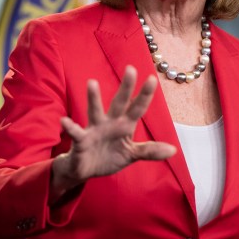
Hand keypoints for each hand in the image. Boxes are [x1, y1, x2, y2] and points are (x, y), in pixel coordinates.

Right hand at [50, 66, 175, 199]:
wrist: (85, 170)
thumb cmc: (109, 156)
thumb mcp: (131, 154)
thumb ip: (149, 151)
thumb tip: (173, 150)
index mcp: (124, 126)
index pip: (137, 108)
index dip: (145, 95)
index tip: (152, 79)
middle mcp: (110, 123)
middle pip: (119, 103)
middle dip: (125, 88)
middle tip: (131, 68)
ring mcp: (94, 130)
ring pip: (95, 111)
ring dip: (94, 98)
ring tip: (92, 83)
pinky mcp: (81, 142)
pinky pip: (76, 134)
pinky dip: (70, 127)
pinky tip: (65, 121)